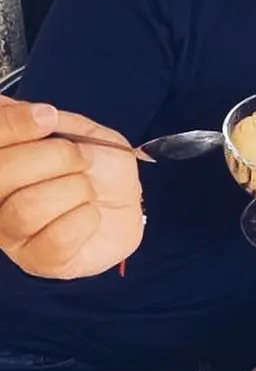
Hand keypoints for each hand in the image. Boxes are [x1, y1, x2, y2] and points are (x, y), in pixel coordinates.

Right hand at [0, 97, 143, 278]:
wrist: (127, 201)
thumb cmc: (97, 166)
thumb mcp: (80, 132)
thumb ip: (50, 123)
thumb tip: (12, 109)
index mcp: (2, 160)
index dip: (13, 125)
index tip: (48, 118)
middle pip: (2, 174)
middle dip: (54, 157)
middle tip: (82, 157)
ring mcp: (11, 234)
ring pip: (25, 209)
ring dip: (74, 190)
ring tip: (89, 189)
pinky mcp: (38, 261)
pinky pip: (54, 239)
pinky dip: (84, 220)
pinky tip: (90, 214)